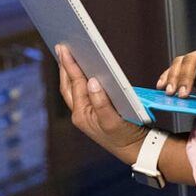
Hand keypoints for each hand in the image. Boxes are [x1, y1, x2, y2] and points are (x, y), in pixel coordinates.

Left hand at [56, 44, 146, 162]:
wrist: (134, 149)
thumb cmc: (125, 136)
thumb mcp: (113, 121)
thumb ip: (101, 102)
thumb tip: (92, 81)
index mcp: (82, 115)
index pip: (75, 84)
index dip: (70, 65)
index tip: (65, 49)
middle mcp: (80, 114)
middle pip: (67, 85)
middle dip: (63, 66)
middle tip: (61, 47)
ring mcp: (84, 113)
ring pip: (71, 89)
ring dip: (68, 72)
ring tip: (66, 55)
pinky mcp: (91, 112)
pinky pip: (79, 92)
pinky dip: (77, 80)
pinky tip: (80, 71)